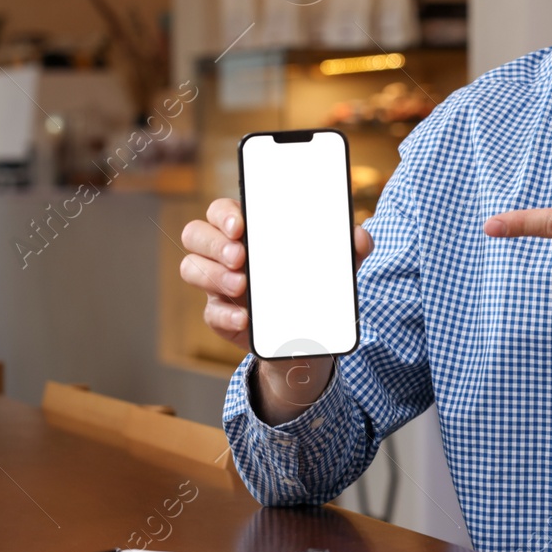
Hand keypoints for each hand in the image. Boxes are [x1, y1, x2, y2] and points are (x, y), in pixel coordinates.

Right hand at [181, 199, 372, 424]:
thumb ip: (349, 250)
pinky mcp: (221, 316)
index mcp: (252, 233)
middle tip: (240, 257)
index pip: (222, 211)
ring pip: (191, 268)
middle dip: (214, 242)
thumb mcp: (335, 269)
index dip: (224, 214)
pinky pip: (210, 311)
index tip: (241, 225)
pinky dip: (225, 314)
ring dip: (213, 275)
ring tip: (242, 285)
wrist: (310, 340)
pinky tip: (245, 319)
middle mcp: (228, 254)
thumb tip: (361, 235)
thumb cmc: (314, 289)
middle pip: (196, 234)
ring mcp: (220, 285)